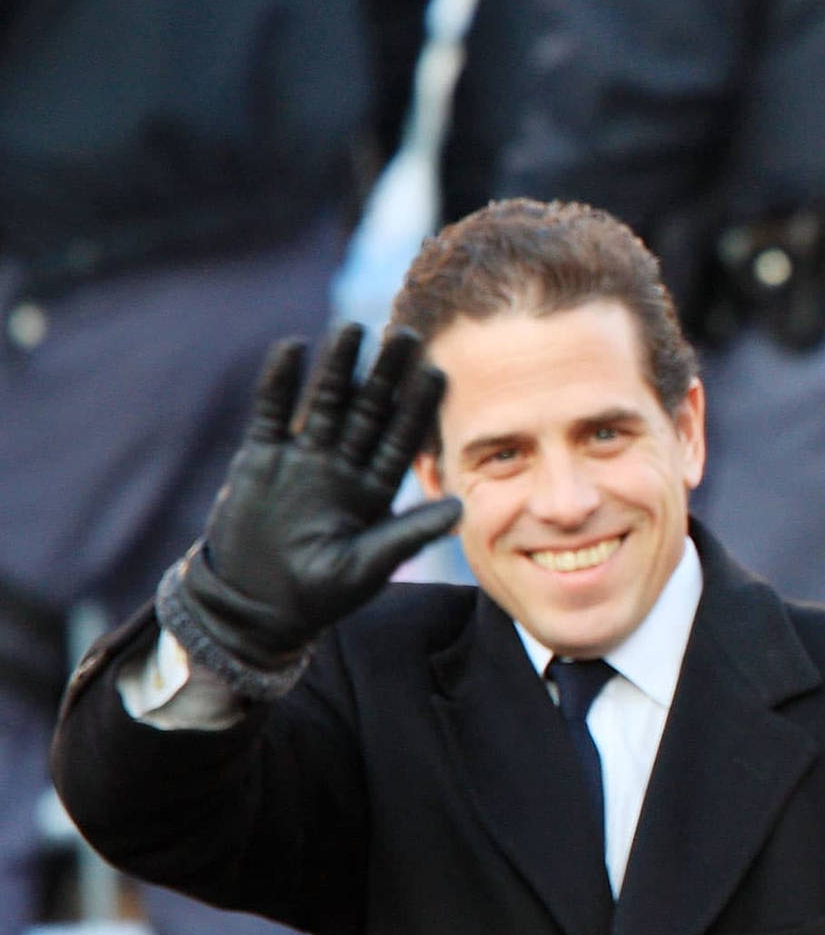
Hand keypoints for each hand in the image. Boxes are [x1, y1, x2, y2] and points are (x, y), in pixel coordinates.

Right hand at [156, 325, 461, 696]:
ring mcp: (303, 458)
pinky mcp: (261, 458)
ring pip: (325, 403)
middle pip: (369, 410)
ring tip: (352, 329)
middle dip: (386, 374)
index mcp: (375, 489)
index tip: (439, 372)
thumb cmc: (318, 594)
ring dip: (337, 367)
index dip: (419, 407)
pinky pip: (272, 413)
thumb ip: (408, 533)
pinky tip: (292, 348)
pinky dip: (280, 382)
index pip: (403, 439)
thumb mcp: (367, 565)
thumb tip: (460, 508)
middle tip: (405, 334)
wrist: (254, 605)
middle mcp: (343, 465)